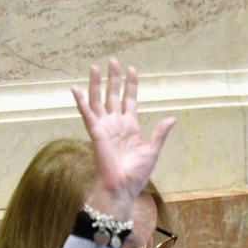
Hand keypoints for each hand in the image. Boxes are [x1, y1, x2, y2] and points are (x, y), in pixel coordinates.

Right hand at [71, 58, 175, 218]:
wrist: (123, 187)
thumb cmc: (136, 173)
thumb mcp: (152, 150)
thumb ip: (159, 133)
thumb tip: (172, 118)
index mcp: (130, 126)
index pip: (129, 100)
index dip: (131, 85)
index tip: (132, 69)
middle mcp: (116, 124)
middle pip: (113, 95)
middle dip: (113, 78)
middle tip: (112, 60)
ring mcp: (104, 127)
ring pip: (98, 100)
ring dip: (95, 84)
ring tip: (95, 67)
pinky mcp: (95, 132)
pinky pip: (86, 114)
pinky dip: (80, 101)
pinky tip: (75, 87)